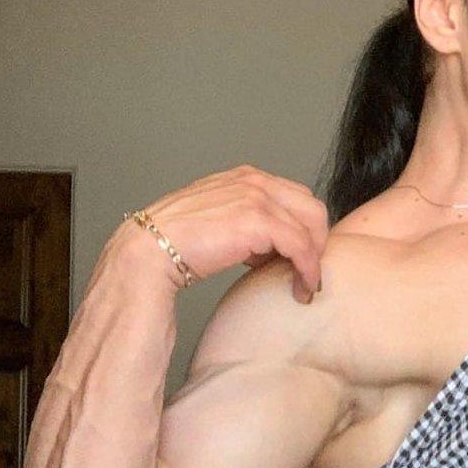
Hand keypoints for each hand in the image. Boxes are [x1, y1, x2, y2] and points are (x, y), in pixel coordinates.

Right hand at [121, 165, 328, 303]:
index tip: (300, 259)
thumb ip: (247, 228)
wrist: (150, 251)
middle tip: (309, 273)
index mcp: (245, 178)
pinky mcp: (258, 220)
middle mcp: (253, 181)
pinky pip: (302, 246)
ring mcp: (256, 197)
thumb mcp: (220, 224)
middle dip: (316, 243)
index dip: (304, 231)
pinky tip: (302, 289)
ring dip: (314, 260)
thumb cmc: (176, 244)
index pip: (295, 199)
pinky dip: (308, 269)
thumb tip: (269, 251)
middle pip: (311, 208)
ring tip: (305, 286)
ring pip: (311, 227)